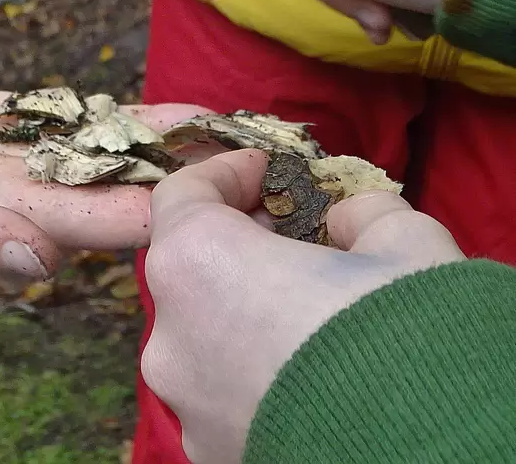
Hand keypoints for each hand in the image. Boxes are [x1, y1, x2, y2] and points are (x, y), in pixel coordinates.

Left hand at [141, 150, 464, 462]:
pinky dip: (254, 375)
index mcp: (199, 264)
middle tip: (294, 241)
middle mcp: (172, 337)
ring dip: (244, 315)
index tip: (265, 172)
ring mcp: (186, 403)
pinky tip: (309, 377)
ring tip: (310, 317)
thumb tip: (346, 220)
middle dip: (239, 247)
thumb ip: (363, 214)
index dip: (225, 173)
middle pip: (190, 270)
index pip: (182, 194)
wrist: (437, 453)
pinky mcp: (209, 452)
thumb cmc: (408, 334)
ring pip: (204, 338)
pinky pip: (222, 395)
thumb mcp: (404, 243)